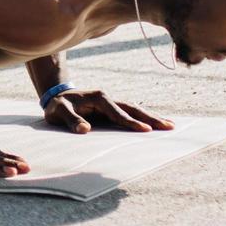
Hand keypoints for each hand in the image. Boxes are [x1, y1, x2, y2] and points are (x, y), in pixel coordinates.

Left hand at [44, 90, 174, 133]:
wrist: (56, 96)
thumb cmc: (58, 106)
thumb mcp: (59, 112)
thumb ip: (71, 120)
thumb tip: (85, 130)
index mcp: (98, 98)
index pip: (117, 112)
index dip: (130, 122)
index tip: (145, 130)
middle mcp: (107, 98)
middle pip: (132, 108)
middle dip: (150, 117)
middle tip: (169, 126)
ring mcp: (111, 103)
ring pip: (134, 109)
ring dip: (151, 117)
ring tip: (170, 125)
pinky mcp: (111, 108)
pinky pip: (130, 112)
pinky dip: (143, 117)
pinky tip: (155, 124)